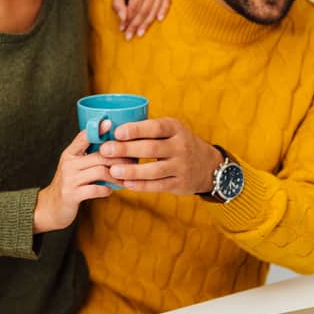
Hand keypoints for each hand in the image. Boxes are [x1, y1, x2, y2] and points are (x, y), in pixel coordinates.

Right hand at [33, 128, 117, 232]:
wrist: (50, 207)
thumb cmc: (68, 185)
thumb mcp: (73, 166)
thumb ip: (87, 156)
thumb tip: (113, 145)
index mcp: (69, 154)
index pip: (82, 137)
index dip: (97, 129)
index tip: (110, 123)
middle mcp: (68, 164)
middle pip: (99, 156)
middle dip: (119, 159)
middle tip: (133, 162)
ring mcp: (69, 180)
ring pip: (100, 172)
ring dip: (116, 176)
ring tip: (124, 179)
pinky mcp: (71, 195)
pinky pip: (95, 190)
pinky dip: (106, 190)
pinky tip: (110, 190)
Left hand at [99, 118, 222, 194]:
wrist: (208, 165)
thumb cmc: (178, 143)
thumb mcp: (171, 130)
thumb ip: (148, 130)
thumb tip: (112, 128)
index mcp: (175, 128)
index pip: (155, 128)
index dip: (136, 130)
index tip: (116, 132)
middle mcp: (181, 146)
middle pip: (151, 149)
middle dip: (126, 150)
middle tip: (105, 150)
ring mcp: (181, 166)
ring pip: (154, 170)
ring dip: (132, 170)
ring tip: (112, 170)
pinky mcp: (179, 184)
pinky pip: (158, 185)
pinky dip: (141, 185)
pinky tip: (126, 183)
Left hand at [108, 0, 171, 40]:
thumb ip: (117, 4)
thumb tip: (123, 20)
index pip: (135, 6)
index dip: (128, 20)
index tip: (123, 30)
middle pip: (145, 9)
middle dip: (137, 24)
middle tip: (130, 36)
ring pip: (154, 9)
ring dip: (147, 23)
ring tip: (140, 33)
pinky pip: (166, 2)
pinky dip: (162, 12)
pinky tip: (158, 21)